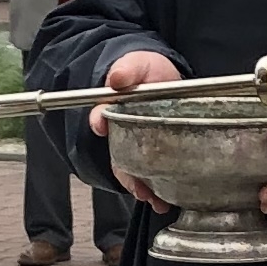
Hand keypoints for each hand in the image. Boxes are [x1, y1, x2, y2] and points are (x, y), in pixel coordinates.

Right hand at [91, 48, 181, 209]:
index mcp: (113, 109)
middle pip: (118, 158)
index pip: (100, 117)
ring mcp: (137, 144)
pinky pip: (153, 173)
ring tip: (157, 201)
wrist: (165, 76)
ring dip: (144, 188)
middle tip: (139, 189)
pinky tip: (167, 199)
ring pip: (134, 171)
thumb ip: (127, 69)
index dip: (99, 122)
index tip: (101, 126)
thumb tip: (116, 78)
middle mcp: (121, 132)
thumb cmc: (147, 71)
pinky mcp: (155, 151)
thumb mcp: (138, 64)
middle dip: (128, 176)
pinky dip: (158, 189)